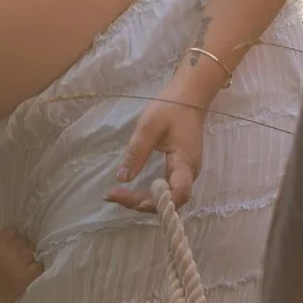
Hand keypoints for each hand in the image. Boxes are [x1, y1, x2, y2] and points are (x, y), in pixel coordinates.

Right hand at [0, 228, 43, 302]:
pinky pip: (39, 264)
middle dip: (21, 243)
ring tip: (23, 258)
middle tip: (16, 250)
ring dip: (28, 252)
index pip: (13, 231)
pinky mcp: (28, 276)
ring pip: (32, 250)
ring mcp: (21, 265)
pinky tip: (30, 265)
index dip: (11, 235)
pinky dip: (36, 264)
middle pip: (24, 239)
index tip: (9, 241)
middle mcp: (11, 253)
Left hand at [106, 77, 207, 211]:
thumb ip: (136, 152)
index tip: (131, 200)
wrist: (189, 99)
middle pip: (169, 202)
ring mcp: (187, 174)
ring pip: (167, 198)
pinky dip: (149, 194)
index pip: (177, 195)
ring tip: (119, 195)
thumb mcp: (149, 126)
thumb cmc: (171, 109)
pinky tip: (132, 191)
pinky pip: (167, 190)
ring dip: (144, 200)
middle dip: (141, 203)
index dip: (155, 203)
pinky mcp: (181, 171)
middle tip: (113, 195)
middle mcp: (189, 174)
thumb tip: (121, 178)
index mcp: (185, 163)